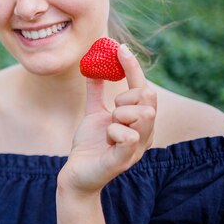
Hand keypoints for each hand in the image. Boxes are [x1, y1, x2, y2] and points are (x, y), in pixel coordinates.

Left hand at [57, 44, 156, 194]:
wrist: (76, 175)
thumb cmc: (89, 145)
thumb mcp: (94, 113)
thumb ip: (96, 91)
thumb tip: (94, 66)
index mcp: (139, 122)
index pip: (143, 88)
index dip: (132, 67)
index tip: (120, 48)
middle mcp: (145, 134)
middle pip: (147, 98)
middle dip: (126, 97)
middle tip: (112, 111)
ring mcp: (137, 148)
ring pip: (141, 114)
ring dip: (119, 115)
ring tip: (108, 129)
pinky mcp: (124, 160)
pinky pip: (129, 135)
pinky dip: (115, 131)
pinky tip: (108, 138)